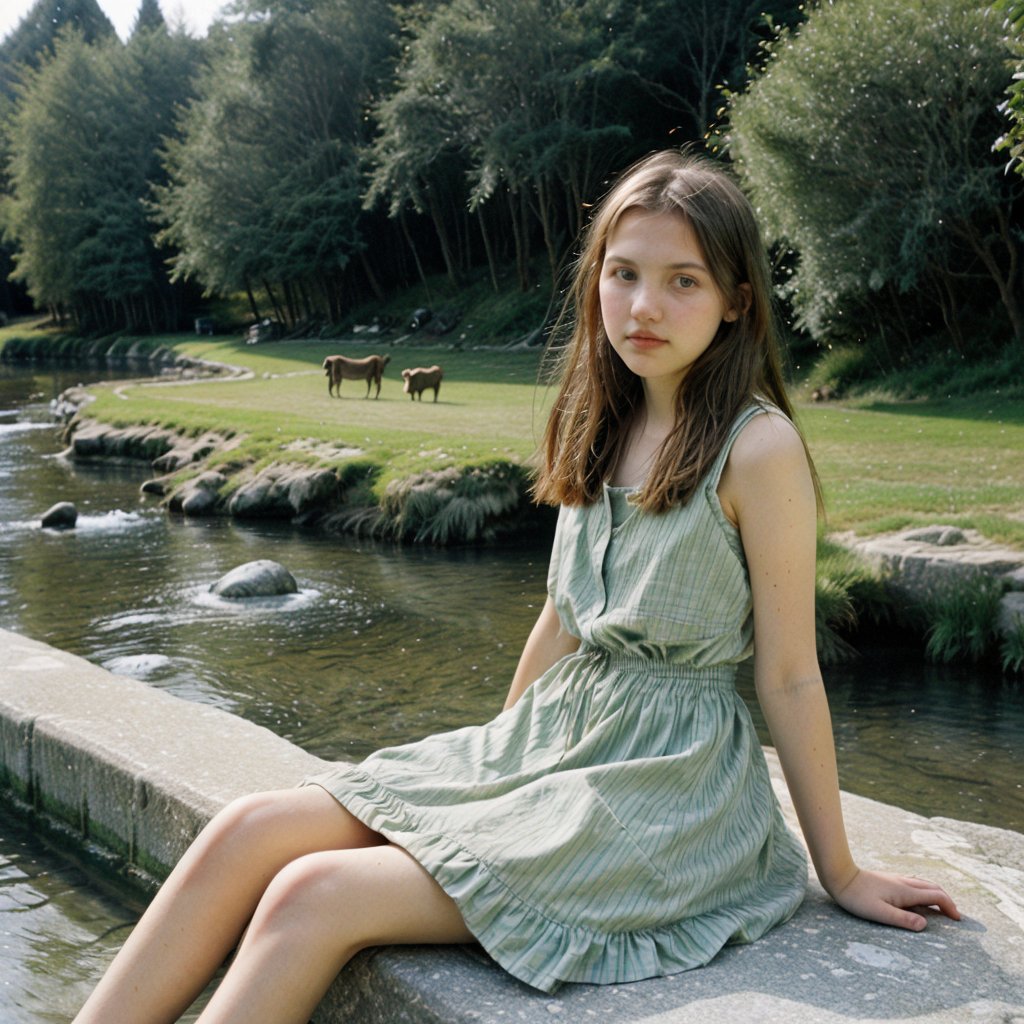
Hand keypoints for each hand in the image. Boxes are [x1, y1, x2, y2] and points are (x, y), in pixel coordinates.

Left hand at [830, 868, 960, 930]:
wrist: (840, 876)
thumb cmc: (857, 897)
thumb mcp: (880, 913)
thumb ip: (903, 919)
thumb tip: (925, 925)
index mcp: (906, 891)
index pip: (936, 896)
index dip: (950, 907)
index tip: (958, 920)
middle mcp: (904, 882)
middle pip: (933, 888)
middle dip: (947, 901)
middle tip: (955, 916)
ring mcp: (897, 879)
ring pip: (924, 883)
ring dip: (937, 894)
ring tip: (942, 907)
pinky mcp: (889, 880)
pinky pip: (914, 883)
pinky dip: (925, 890)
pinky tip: (919, 897)